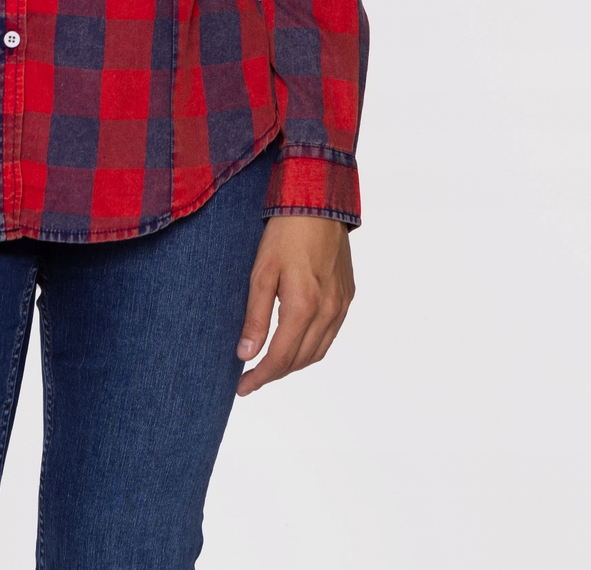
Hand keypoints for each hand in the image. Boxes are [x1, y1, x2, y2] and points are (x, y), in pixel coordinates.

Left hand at [235, 214, 354, 394]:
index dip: (260, 377)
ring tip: (270, 364)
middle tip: (251, 378)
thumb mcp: (261, 272)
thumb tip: (246, 354)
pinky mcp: (348, 296)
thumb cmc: (285, 233)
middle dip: (275, 373)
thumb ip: (255, 316)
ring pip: (318, 351)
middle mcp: (328, 311)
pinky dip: (312, 347)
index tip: (242, 388)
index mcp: (304, 306)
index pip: (281, 358)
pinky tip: (296, 342)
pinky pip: (331, 334)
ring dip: (294, 364)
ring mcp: (342, 304)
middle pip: (300, 360)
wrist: (318, 202)